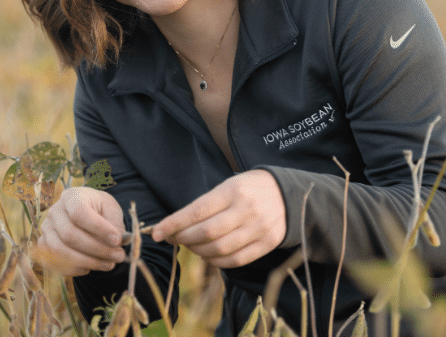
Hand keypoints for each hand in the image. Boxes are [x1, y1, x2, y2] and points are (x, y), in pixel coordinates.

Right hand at [35, 186, 126, 276]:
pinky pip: (54, 263)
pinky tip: (91, 267)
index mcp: (71, 196)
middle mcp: (55, 211)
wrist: (87, 214)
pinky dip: (74, 269)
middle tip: (118, 256)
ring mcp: (47, 229)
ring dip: (87, 262)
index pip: (79, 213)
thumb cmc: (100, 210)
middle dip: (97, 249)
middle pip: (70, 235)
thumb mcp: (111, 210)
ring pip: (60, 251)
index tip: (117, 240)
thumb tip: (121, 241)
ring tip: (108, 264)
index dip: (98, 228)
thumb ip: (115, 225)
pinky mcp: (43, 245)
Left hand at [151, 169, 285, 267]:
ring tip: (191, 246)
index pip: (197, 210)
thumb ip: (206, 204)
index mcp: (233, 190)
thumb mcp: (228, 185)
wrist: (288, 193)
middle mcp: (247, 210)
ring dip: (198, 252)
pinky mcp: (267, 243)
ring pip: (219, 249)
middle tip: (173, 238)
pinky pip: (236, 260)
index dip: (174, 224)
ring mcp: (259, 228)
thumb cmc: (250, 188)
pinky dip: (217, 262)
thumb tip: (176, 225)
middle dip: (183, 239)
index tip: (157, 232)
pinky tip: (209, 256)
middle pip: (206, 233)